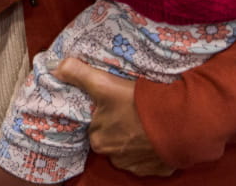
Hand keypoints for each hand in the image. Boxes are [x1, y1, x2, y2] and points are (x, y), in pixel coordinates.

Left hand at [50, 58, 174, 176]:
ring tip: (147, 120)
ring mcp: (138, 166)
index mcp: (99, 140)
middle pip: (113, 139)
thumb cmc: (138, 104)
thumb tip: (56, 67)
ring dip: (137, 138)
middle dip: (121, 127)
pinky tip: (158, 133)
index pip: (96, 127)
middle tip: (133, 110)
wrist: (179, 122)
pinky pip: (151, 158)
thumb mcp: (104, 84)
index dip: (105, 114)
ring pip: (131, 150)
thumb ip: (78, 74)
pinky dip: (154, 148)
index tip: (115, 104)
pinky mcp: (158, 169)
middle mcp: (116, 158)